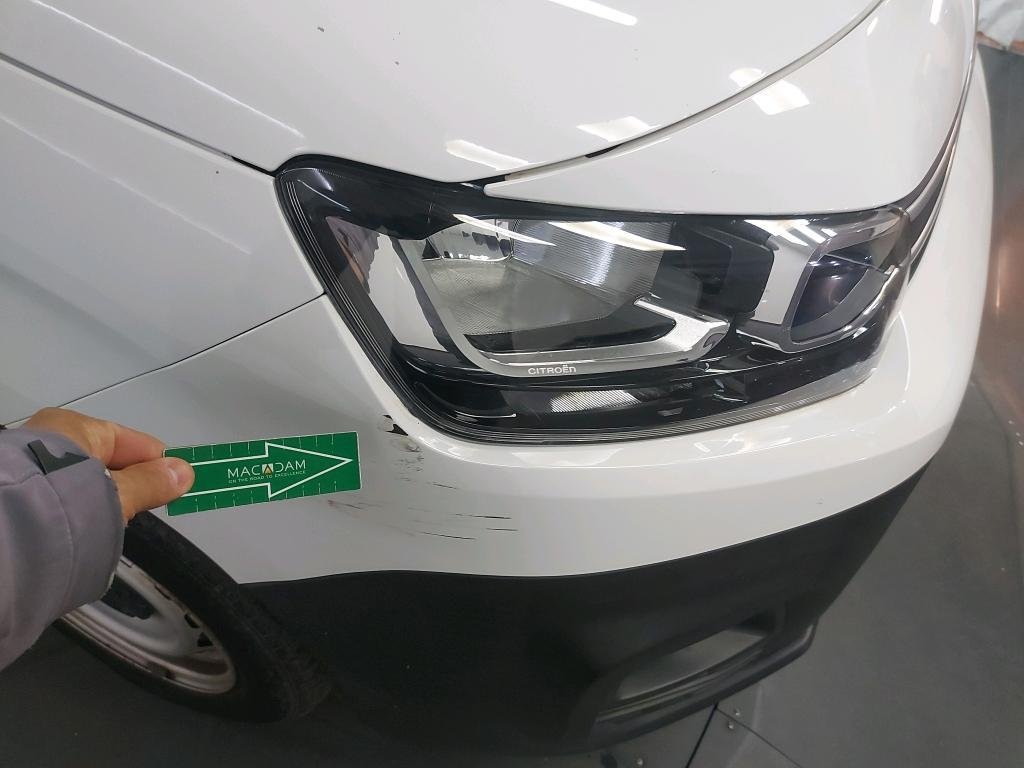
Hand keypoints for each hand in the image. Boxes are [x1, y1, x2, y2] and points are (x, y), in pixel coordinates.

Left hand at [24, 408, 193, 522]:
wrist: (1, 535)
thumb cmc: (61, 499)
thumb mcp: (116, 493)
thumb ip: (150, 483)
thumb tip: (184, 472)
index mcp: (74, 426)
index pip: (130, 441)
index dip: (157, 463)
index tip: (178, 485)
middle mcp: (49, 437)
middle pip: (104, 461)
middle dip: (126, 484)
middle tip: (142, 510)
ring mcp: (30, 465)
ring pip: (81, 480)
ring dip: (99, 500)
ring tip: (108, 525)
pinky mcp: (19, 492)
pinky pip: (59, 496)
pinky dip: (74, 510)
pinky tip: (80, 529)